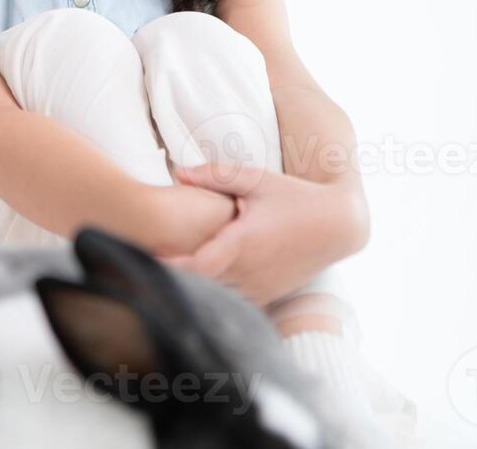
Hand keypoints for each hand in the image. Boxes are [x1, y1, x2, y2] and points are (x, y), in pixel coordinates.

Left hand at [159, 162, 358, 306]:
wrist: (337, 225)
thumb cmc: (294, 197)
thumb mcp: (257, 179)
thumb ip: (216, 175)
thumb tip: (177, 172)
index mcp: (243, 243)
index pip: (198, 266)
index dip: (170, 268)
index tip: (144, 260)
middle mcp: (250, 271)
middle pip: (201, 286)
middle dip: (173, 279)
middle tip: (139, 269)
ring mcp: (260, 287)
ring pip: (215, 298)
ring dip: (192, 290)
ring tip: (159, 279)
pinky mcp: (267, 296)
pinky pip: (232, 303)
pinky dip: (213, 297)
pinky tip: (193, 287)